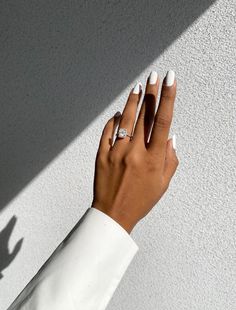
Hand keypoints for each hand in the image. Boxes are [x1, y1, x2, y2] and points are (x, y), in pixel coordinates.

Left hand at [91, 70, 178, 232]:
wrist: (113, 213)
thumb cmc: (141, 200)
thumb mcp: (163, 184)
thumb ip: (170, 159)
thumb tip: (171, 136)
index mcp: (153, 159)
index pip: (162, 121)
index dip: (168, 98)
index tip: (171, 80)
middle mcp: (135, 152)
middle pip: (144, 115)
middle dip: (151, 92)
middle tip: (155, 76)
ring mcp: (116, 152)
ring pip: (126, 119)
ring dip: (133, 101)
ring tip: (139, 86)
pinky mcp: (102, 154)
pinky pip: (108, 131)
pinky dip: (115, 120)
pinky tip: (120, 113)